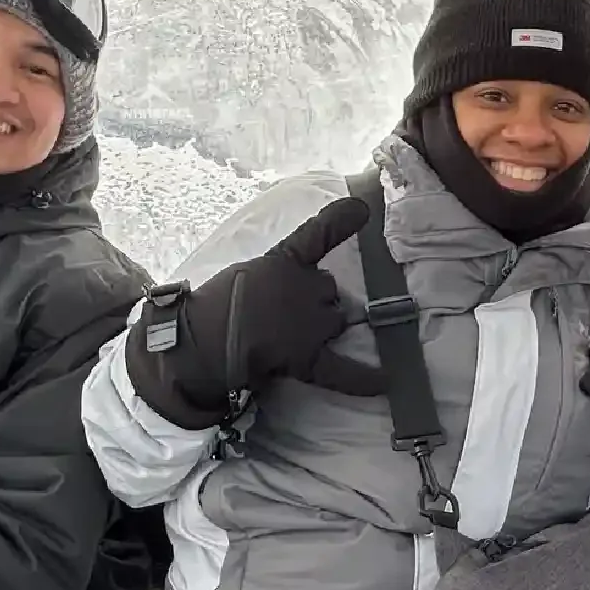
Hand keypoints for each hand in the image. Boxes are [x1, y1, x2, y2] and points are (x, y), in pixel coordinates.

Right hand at [125, 198, 385, 430]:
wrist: (202, 341)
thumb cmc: (213, 305)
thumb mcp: (245, 273)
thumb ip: (273, 277)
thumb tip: (287, 302)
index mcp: (284, 261)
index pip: (318, 234)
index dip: (341, 220)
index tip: (363, 208)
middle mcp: (306, 286)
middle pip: (328, 290)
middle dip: (314, 299)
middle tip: (281, 313)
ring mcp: (311, 323)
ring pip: (335, 320)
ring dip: (323, 326)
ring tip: (288, 336)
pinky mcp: (309, 358)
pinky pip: (343, 370)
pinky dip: (365, 378)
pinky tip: (387, 381)